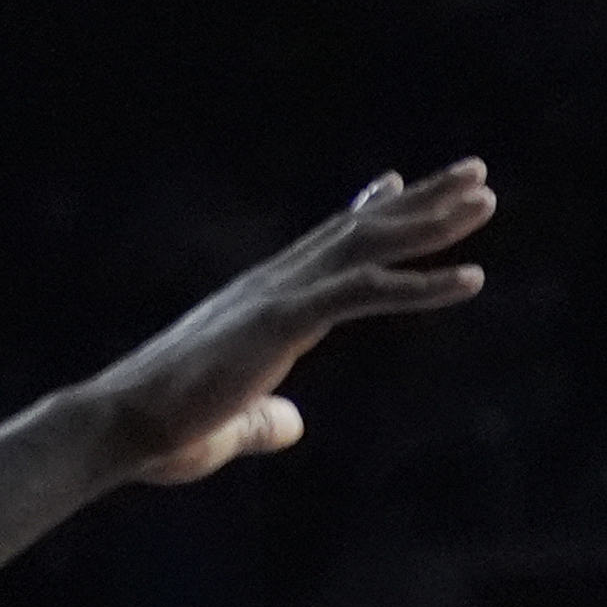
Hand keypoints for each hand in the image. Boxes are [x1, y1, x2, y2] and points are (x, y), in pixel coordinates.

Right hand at [87, 162, 493, 484]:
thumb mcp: (229, 426)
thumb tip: (291, 424)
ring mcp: (279, 297)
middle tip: (473, 174)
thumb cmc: (163, 432)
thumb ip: (263, 421)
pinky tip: (472, 277)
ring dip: (432, 221)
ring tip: (486, 198)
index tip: (398, 183)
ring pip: (370, 245)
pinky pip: (366, 293)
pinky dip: (423, 284)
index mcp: (259, 301)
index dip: (366, 212)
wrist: (119, 426)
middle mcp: (272, 284)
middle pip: (360, 229)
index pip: (323, 245)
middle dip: (420, 200)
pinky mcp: (284, 321)